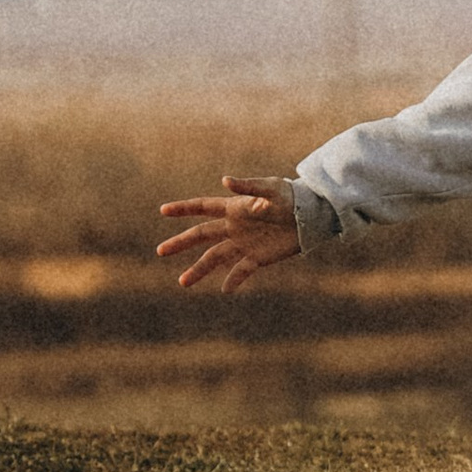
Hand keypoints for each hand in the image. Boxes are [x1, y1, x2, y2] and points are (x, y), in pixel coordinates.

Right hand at [156, 177, 303, 293]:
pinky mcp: (258, 257)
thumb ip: (248, 188)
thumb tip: (225, 181)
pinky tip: (226, 290)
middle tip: (160, 251)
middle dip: (181, 243)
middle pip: (202, 236)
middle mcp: (235, 226)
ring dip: (199, 269)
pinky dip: (234, 280)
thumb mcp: (270, 190)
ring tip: (182, 283)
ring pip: (215, 258)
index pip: (203, 208)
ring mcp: (245, 243)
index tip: (163, 210)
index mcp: (234, 208)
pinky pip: (241, 270)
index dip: (183, 209)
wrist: (312, 215)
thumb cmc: (291, 197)